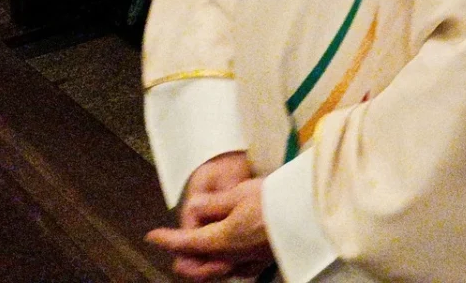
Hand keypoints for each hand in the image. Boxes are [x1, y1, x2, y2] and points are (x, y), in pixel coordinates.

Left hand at [147, 152, 270, 280]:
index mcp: (223, 240)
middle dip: (182, 259)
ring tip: (198, 250)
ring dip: (202, 264)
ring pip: (215, 272)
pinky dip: (222, 265)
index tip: (152, 236)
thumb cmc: (278, 198)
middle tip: (175, 247)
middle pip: (197, 269)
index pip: (186, 243)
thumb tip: (192, 206)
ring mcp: (249, 263)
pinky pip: (235, 271)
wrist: (312, 211)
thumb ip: (213, 203)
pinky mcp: (264, 262)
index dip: (166, 239)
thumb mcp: (241, 192)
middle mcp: (232, 258)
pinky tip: (228, 255)